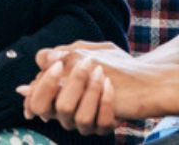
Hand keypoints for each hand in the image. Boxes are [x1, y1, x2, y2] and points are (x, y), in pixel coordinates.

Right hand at [17, 41, 151, 134]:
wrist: (141, 73)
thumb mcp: (80, 51)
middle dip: (69, 84)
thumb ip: (57, 56)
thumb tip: (38, 62)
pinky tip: (110, 86)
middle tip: (85, 63)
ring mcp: (85, 123)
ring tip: (101, 73)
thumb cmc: (108, 61)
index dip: (43, 85)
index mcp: (56, 97)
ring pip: (78, 117)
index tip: (58, 65)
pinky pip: (101, 123)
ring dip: (90, 90)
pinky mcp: (105, 127)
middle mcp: (67, 114)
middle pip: (53, 110)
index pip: (36, 102)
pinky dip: (106, 102)